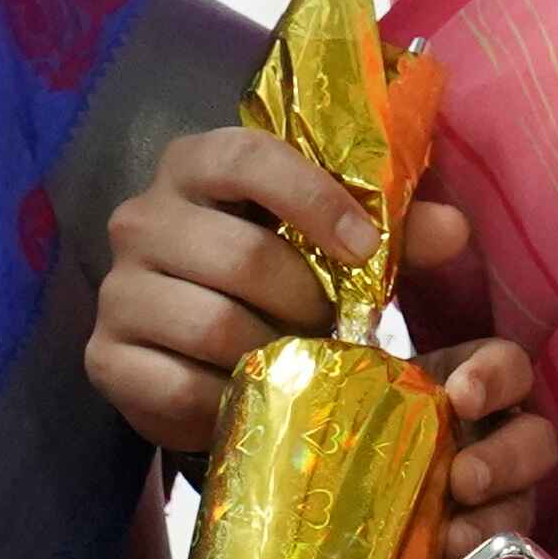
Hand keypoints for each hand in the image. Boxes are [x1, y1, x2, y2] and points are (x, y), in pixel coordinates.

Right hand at [86, 126, 557, 521]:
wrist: (193, 347)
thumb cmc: (274, 275)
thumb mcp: (332, 241)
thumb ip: (395, 228)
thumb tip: (453, 229)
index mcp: (195, 164)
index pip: (248, 157)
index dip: (314, 198)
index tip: (367, 248)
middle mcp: (142, 218)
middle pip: (241, 257)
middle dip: (306, 301)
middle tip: (334, 326)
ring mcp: (117, 290)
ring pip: (212, 326)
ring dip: (274, 353)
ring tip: (298, 360)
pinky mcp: (104, 357)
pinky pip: (177, 387)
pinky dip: (229, 400)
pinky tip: (252, 397)